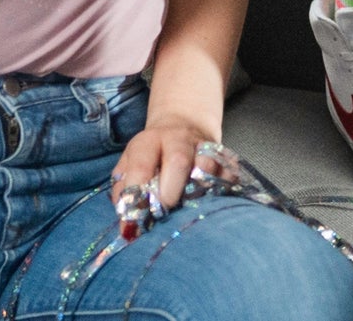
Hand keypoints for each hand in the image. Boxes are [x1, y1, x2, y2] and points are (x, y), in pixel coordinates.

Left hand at [113, 115, 228, 214]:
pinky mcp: (224, 153)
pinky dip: (220, 189)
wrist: (184, 125)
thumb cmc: (152, 154)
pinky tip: (209, 199)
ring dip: (196, 192)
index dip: (138, 194)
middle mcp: (178, 138)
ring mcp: (204, 144)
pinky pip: (227, 173)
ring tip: (187, 207)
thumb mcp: (129, 165)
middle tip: (166, 210)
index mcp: (148, 141)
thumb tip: (128, 226)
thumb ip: (124, 192)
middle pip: (178, 161)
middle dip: (170, 192)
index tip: (137, 217)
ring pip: (207, 167)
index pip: (141, 166)